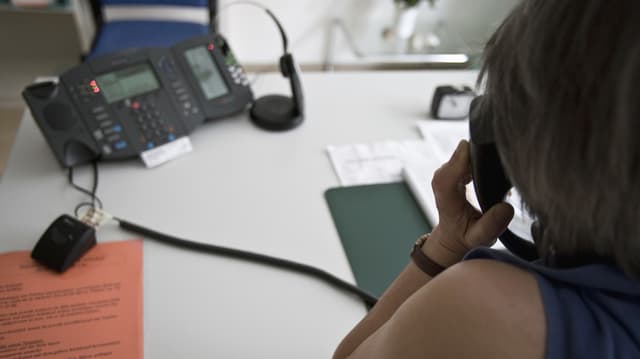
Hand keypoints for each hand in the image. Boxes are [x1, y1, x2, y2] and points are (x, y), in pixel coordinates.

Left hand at [423, 140, 513, 266]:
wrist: (452, 234)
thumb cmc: (465, 235)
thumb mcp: (479, 237)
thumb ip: (492, 225)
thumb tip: (506, 207)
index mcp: (446, 198)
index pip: (449, 173)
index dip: (462, 160)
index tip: (483, 153)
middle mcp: (443, 180)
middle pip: (460, 156)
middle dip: (482, 154)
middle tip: (506, 162)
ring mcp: (447, 171)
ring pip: (465, 151)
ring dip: (484, 154)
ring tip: (503, 165)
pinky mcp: (453, 167)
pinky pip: (467, 153)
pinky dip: (481, 155)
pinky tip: (494, 165)